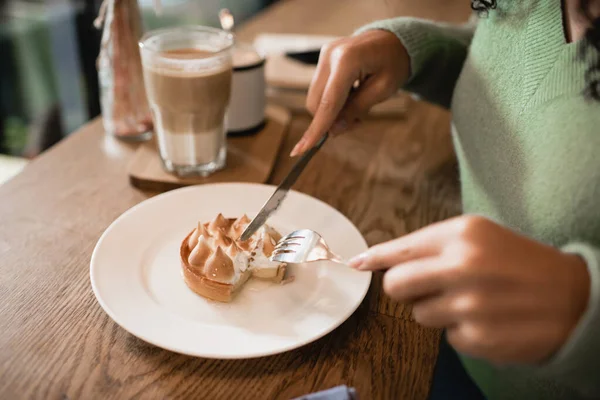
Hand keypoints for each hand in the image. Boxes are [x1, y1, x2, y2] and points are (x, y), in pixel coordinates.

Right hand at [290, 30, 409, 155]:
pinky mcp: (323, 59)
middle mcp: (329, 55)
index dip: (316, 129)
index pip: (328, 102)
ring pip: (315, 98)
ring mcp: (324, 55)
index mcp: (347, 60)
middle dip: (331, 120)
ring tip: (357, 108)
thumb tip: (333, 130)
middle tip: (356, 123)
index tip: (301, 150)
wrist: (394, 39)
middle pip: (316, 103)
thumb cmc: (393, 63)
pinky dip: (332, 101)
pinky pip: (320, 89)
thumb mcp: (383, 90)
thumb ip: (357, 109)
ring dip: (332, 111)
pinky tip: (350, 97)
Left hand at [349, 215, 590, 364]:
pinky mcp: (478, 338)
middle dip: (404, 288)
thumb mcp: (479, 236)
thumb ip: (429, 245)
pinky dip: (461, 330)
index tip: (355, 265)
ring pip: (418, 314)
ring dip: (436, 310)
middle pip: (395, 285)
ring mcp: (470, 306)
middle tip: (428, 286)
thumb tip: (374, 260)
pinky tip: (487, 320)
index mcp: (462, 235)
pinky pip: (446, 337)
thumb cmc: (519, 261)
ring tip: (471, 301)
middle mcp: (462, 267)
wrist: (573, 297)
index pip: (399, 250)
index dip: (373, 259)